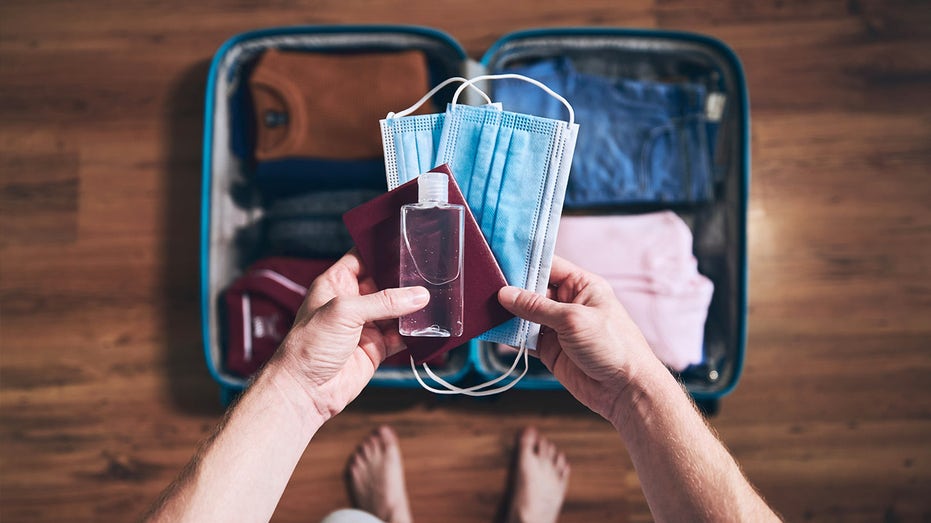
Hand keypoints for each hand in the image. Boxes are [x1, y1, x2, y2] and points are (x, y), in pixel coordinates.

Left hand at [272, 250, 428, 420]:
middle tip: (429, 272)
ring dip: (412, 307)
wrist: (306, 391)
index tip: (408, 243)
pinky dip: (414, 331)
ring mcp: (365, 325)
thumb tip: (417, 295)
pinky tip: (426, 325)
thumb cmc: (308, 346)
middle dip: (405, 280)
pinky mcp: (376, 348)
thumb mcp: (344, 312)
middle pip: (385, 283)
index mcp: (336, 283)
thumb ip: (383, 301)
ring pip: (396, 310)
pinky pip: (401, 335)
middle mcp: (352, 302)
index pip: (363, 257)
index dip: (383, 250)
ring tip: (435, 297)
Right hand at [498, 256, 660, 423]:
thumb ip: (537, 307)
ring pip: (525, 314)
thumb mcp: (573, 319)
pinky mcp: (549, 349)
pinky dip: (509, 334)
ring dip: (507, 312)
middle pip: (532, 289)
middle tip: (484, 284)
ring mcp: (557, 327)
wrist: (624, 390)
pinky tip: (493, 328)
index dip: (525, 262)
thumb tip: (506, 294)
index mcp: (582, 286)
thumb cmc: (613, 347)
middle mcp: (568, 303)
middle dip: (510, 288)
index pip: (548, 266)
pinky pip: (524, 337)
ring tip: (481, 305)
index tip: (498, 258)